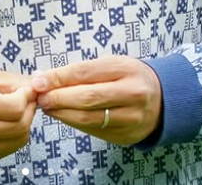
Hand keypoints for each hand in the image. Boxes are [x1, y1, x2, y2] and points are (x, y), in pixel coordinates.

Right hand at [0, 67, 37, 164]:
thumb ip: (9, 81)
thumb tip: (36, 86)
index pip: (15, 108)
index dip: (26, 97)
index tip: (25, 89)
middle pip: (18, 126)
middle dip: (28, 111)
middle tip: (24, 99)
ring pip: (16, 141)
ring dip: (23, 124)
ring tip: (15, 110)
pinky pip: (4, 150)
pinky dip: (12, 137)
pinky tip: (4, 124)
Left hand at [30, 55, 161, 145]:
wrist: (163, 100)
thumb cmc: (129, 77)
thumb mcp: (111, 64)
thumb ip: (81, 71)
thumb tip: (44, 77)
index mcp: (126, 69)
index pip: (85, 72)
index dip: (59, 77)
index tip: (38, 81)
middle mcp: (131, 94)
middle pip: (87, 98)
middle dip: (58, 98)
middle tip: (40, 97)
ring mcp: (130, 118)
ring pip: (88, 118)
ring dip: (62, 113)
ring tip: (47, 107)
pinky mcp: (126, 136)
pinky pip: (94, 130)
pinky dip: (74, 122)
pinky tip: (63, 115)